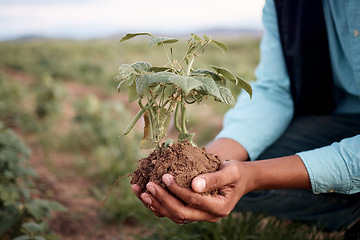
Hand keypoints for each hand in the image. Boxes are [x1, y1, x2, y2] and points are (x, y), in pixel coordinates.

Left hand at [131, 155, 309, 223]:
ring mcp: (199, 215)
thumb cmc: (235, 172)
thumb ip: (214, 178)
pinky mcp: (192, 211)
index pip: (194, 201)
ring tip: (141, 191)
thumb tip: (194, 185)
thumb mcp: (230, 171)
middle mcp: (208, 216)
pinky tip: (145, 194)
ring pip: (174, 215)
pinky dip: (158, 204)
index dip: (178, 190)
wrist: (239, 179)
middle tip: (148, 185)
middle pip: (181, 213)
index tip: (165, 177)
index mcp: (219, 207)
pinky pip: (173, 211)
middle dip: (162, 200)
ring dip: (156, 205)